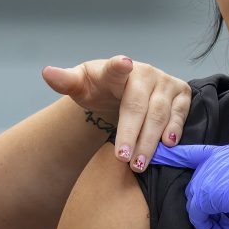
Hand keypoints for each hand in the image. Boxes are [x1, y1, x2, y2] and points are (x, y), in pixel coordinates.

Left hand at [43, 55, 191, 169]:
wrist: (120, 92)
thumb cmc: (99, 89)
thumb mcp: (80, 86)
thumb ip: (65, 82)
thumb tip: (47, 73)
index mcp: (116, 68)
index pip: (115, 67)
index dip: (118, 67)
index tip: (123, 64)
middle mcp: (144, 72)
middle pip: (137, 105)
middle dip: (130, 134)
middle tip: (122, 159)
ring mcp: (165, 82)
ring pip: (159, 114)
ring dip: (150, 141)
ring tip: (138, 164)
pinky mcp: (181, 93)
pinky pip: (180, 114)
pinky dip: (174, 130)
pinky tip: (167, 146)